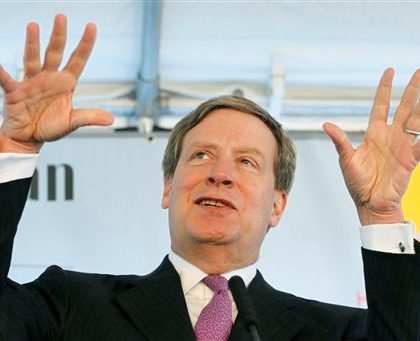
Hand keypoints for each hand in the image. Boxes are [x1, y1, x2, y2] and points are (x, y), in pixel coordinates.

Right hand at [0, 14, 112, 153]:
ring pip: (33, 59)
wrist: (30, 138)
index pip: (78, 60)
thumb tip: (111, 120)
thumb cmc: (51, 127)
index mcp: (66, 84)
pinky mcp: (15, 91)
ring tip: (33, 26)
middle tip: (62, 17)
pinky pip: (6, 79)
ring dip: (33, 44)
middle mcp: (49, 78)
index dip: (85, 44)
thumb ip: (90, 117)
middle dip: (59, 36)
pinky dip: (1, 71)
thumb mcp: (72, 122)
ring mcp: (32, 82)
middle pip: (55, 53)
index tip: (91, 26)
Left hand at [323, 68, 419, 224]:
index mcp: (374, 133)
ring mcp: (403, 146)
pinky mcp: (412, 159)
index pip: (381, 105)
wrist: (370, 203)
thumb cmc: (357, 182)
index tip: (390, 71)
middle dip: (413, 89)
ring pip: (416, 120)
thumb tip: (326, 124)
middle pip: (404, 107)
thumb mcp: (346, 159)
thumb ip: (340, 141)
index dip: (386, 89)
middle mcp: (390, 136)